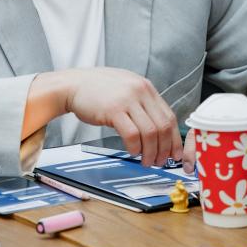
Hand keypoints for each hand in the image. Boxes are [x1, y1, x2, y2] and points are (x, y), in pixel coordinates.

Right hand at [65, 68, 182, 166]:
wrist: (72, 85)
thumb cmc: (97, 89)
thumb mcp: (126, 87)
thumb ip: (142, 102)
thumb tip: (157, 127)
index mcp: (146, 87)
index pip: (169, 116)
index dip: (174, 139)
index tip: (174, 153)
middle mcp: (140, 91)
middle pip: (163, 126)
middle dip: (164, 149)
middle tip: (160, 161)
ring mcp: (127, 99)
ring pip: (150, 132)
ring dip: (150, 152)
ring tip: (146, 161)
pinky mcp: (114, 110)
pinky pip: (132, 134)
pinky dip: (135, 148)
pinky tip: (132, 152)